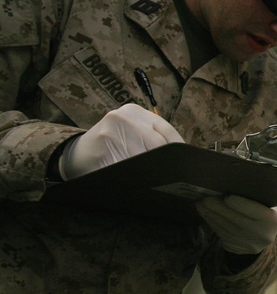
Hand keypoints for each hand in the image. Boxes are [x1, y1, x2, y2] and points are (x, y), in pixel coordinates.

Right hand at [59, 103, 183, 179]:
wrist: (74, 156)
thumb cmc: (110, 146)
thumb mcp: (130, 133)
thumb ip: (153, 138)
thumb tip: (182, 158)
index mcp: (134, 112)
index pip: (168, 131)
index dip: (179, 151)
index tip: (185, 165)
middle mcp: (123, 118)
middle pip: (159, 147)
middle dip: (164, 164)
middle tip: (170, 177)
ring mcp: (111, 133)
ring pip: (145, 160)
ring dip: (149, 173)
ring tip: (147, 179)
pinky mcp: (102, 151)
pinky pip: (128, 170)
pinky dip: (134, 179)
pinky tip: (132, 181)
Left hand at [196, 195, 276, 254]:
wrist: (263, 233)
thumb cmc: (263, 209)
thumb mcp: (267, 202)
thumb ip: (256, 195)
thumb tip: (234, 182)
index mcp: (274, 220)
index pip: (257, 212)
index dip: (242, 205)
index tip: (227, 196)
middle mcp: (264, 235)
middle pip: (238, 221)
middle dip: (219, 209)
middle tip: (205, 198)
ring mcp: (250, 245)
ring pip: (226, 228)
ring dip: (211, 215)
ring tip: (201, 204)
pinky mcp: (237, 248)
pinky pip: (221, 234)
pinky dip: (212, 222)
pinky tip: (205, 213)